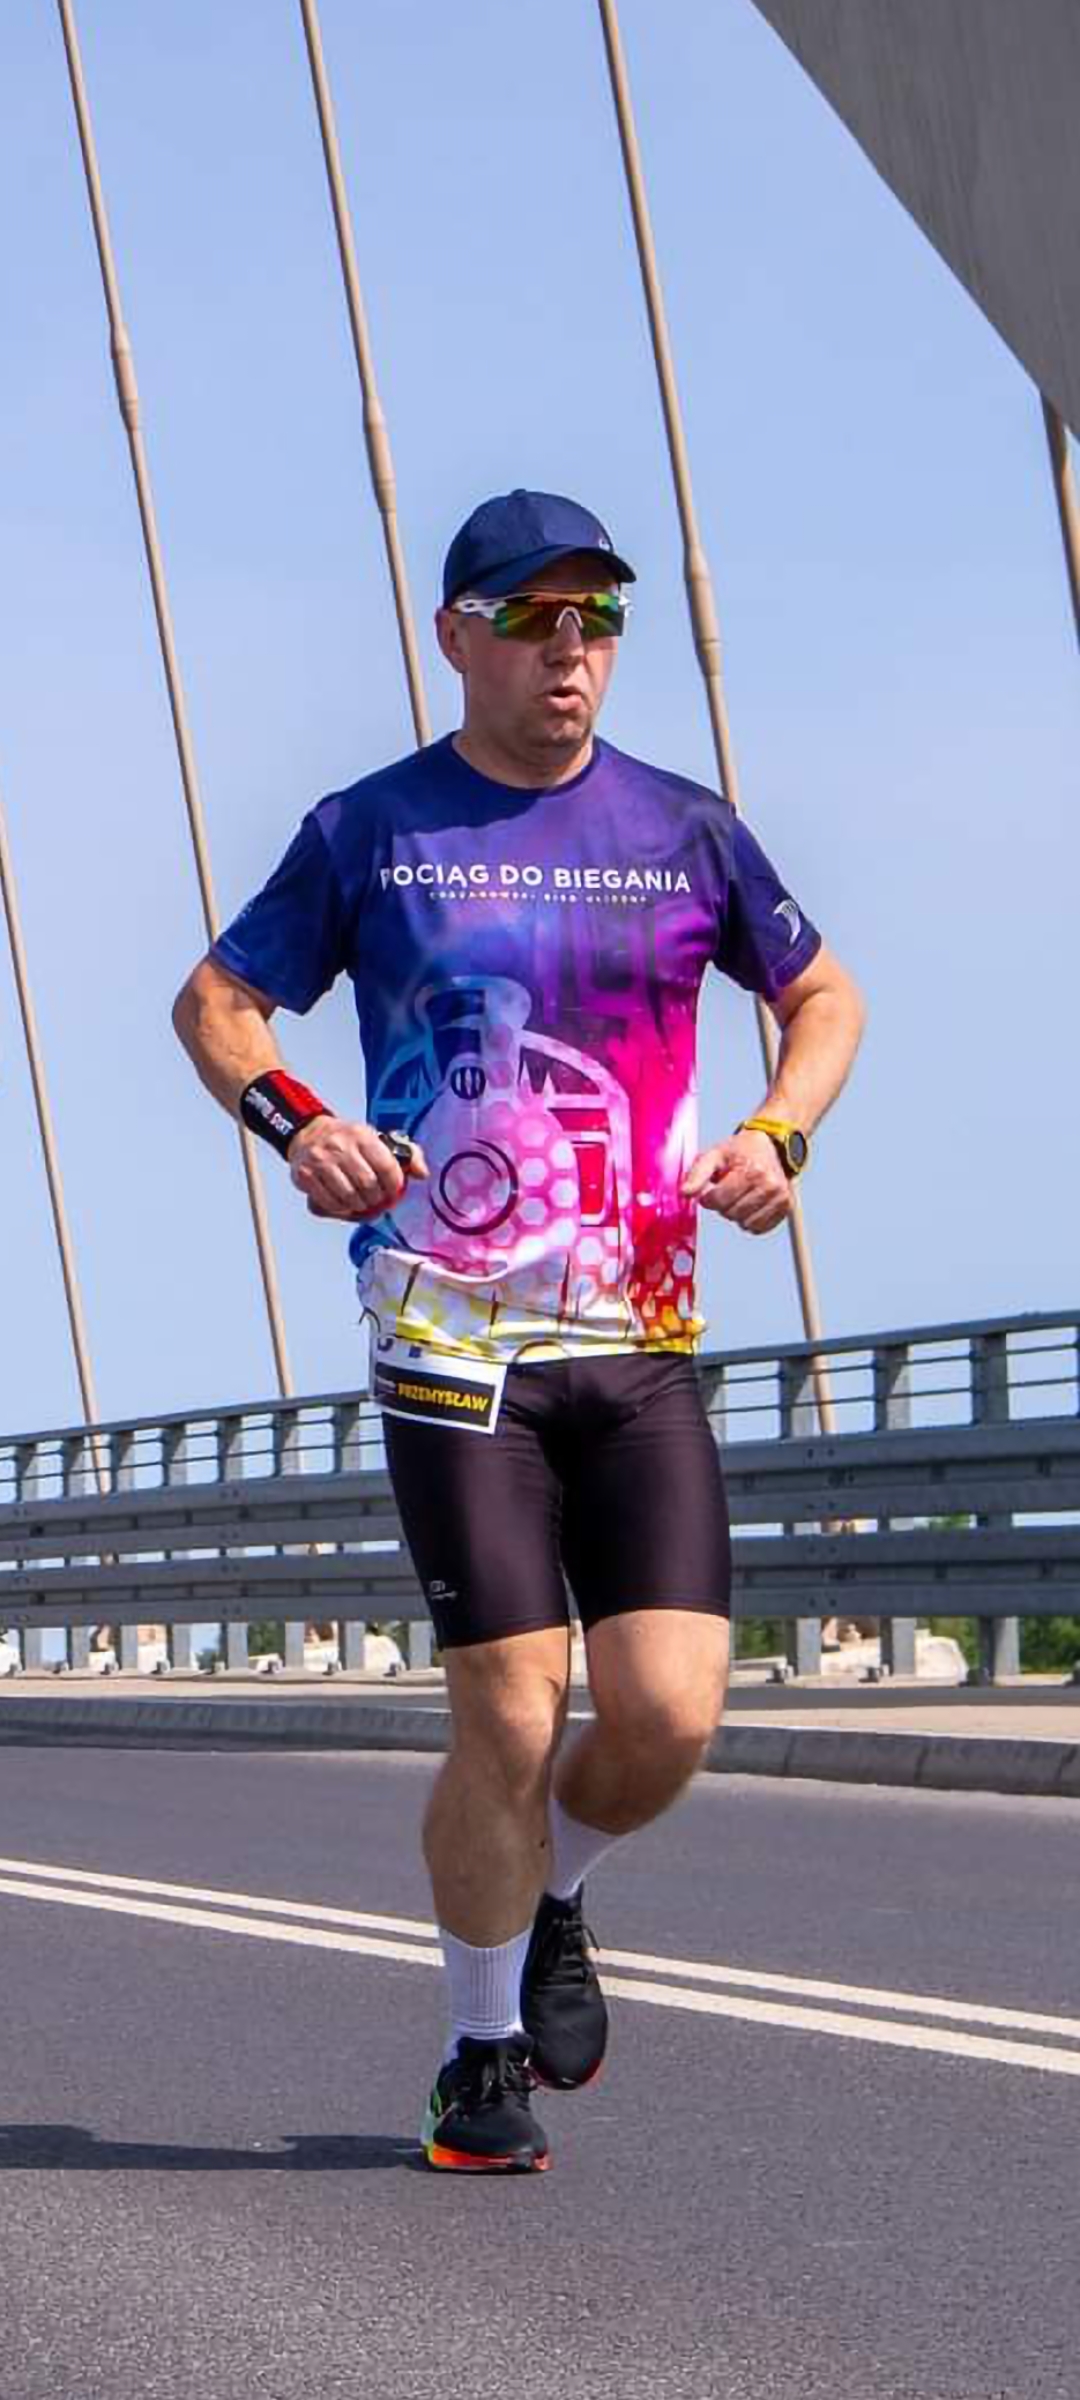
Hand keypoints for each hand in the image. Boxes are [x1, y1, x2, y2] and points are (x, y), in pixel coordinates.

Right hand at [288, 1117, 428, 1220]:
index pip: (386, 1167)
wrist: (308, 1133)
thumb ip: (407, 1154)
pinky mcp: (305, 1175)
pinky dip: (340, 1209)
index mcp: (362, 1135)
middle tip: (377, 1202)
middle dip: (377, 1200)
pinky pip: (328, 1203)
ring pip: (349, 1198)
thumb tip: (422, 1173)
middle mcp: (340, 1146)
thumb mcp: (378, 1139)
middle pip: (368, 1186)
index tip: (394, 1193)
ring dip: (359, 1207)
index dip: (394, 1186)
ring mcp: (320, 1161)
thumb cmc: (348, 1141)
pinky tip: (344, 1204)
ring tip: (362, 1204)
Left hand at [681, 1130, 792, 1235]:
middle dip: (723, 1205)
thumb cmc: (738, 1152)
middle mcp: (770, 1185)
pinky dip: (750, 1221)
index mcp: (752, 1171)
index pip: (719, 1200)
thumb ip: (697, 1174)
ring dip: (736, 1214)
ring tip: (739, 1196)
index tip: (711, 1189)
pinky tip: (749, 1204)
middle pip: (731, 1214)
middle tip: (727, 1190)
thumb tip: (684, 1193)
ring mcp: (781, 1198)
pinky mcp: (786, 1208)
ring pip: (745, 1224)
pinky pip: (759, 1228)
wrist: (770, 1145)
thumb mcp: (714, 1155)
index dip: (708, 1198)